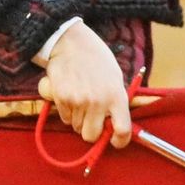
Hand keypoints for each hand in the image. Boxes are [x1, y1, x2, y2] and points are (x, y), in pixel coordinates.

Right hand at [36, 22, 131, 147]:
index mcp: (116, 96)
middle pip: (91, 136)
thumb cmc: (97, 60)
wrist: (71, 43)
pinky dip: (66, 110)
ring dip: (78, 118)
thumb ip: (116, 103)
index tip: (115, 141)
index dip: (119, 141)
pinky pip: (64, 117)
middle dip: (91, 132)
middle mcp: (98, 102)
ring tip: (80, 98)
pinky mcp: (61, 98)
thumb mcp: (115, 78)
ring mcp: (78, 101)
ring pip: (76, 127)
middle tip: (91, 119)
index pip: (123, 130)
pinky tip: (70, 93)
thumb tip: (114, 127)